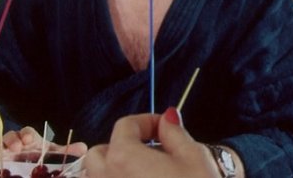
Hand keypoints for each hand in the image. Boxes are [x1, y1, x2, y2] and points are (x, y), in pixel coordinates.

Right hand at [0, 127, 87, 156]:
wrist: (27, 167)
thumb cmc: (39, 157)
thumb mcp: (52, 154)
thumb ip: (66, 151)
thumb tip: (84, 148)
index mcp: (30, 140)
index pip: (28, 132)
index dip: (28, 135)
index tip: (30, 141)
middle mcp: (15, 142)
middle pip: (11, 136)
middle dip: (13, 139)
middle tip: (17, 147)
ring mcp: (3, 151)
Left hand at [84, 108, 219, 177]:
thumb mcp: (193, 156)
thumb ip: (174, 133)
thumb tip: (167, 119)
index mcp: (123, 158)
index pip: (125, 126)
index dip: (146, 121)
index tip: (163, 127)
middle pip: (99, 155)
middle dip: (120, 147)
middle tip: (149, 151)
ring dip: (114, 171)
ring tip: (143, 173)